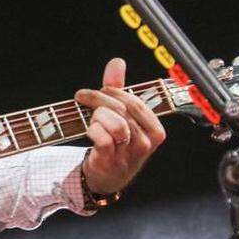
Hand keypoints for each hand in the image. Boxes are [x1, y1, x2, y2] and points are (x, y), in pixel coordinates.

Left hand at [75, 58, 165, 193]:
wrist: (106, 177)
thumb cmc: (115, 142)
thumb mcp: (120, 115)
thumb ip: (118, 88)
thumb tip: (117, 61)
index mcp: (154, 130)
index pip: (134, 101)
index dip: (113, 92)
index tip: (98, 90)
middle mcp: (145, 143)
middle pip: (122, 110)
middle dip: (99, 99)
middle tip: (84, 97)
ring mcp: (129, 154)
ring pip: (114, 123)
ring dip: (96, 117)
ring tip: (91, 120)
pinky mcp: (111, 161)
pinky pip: (102, 138)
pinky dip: (92, 130)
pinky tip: (89, 131)